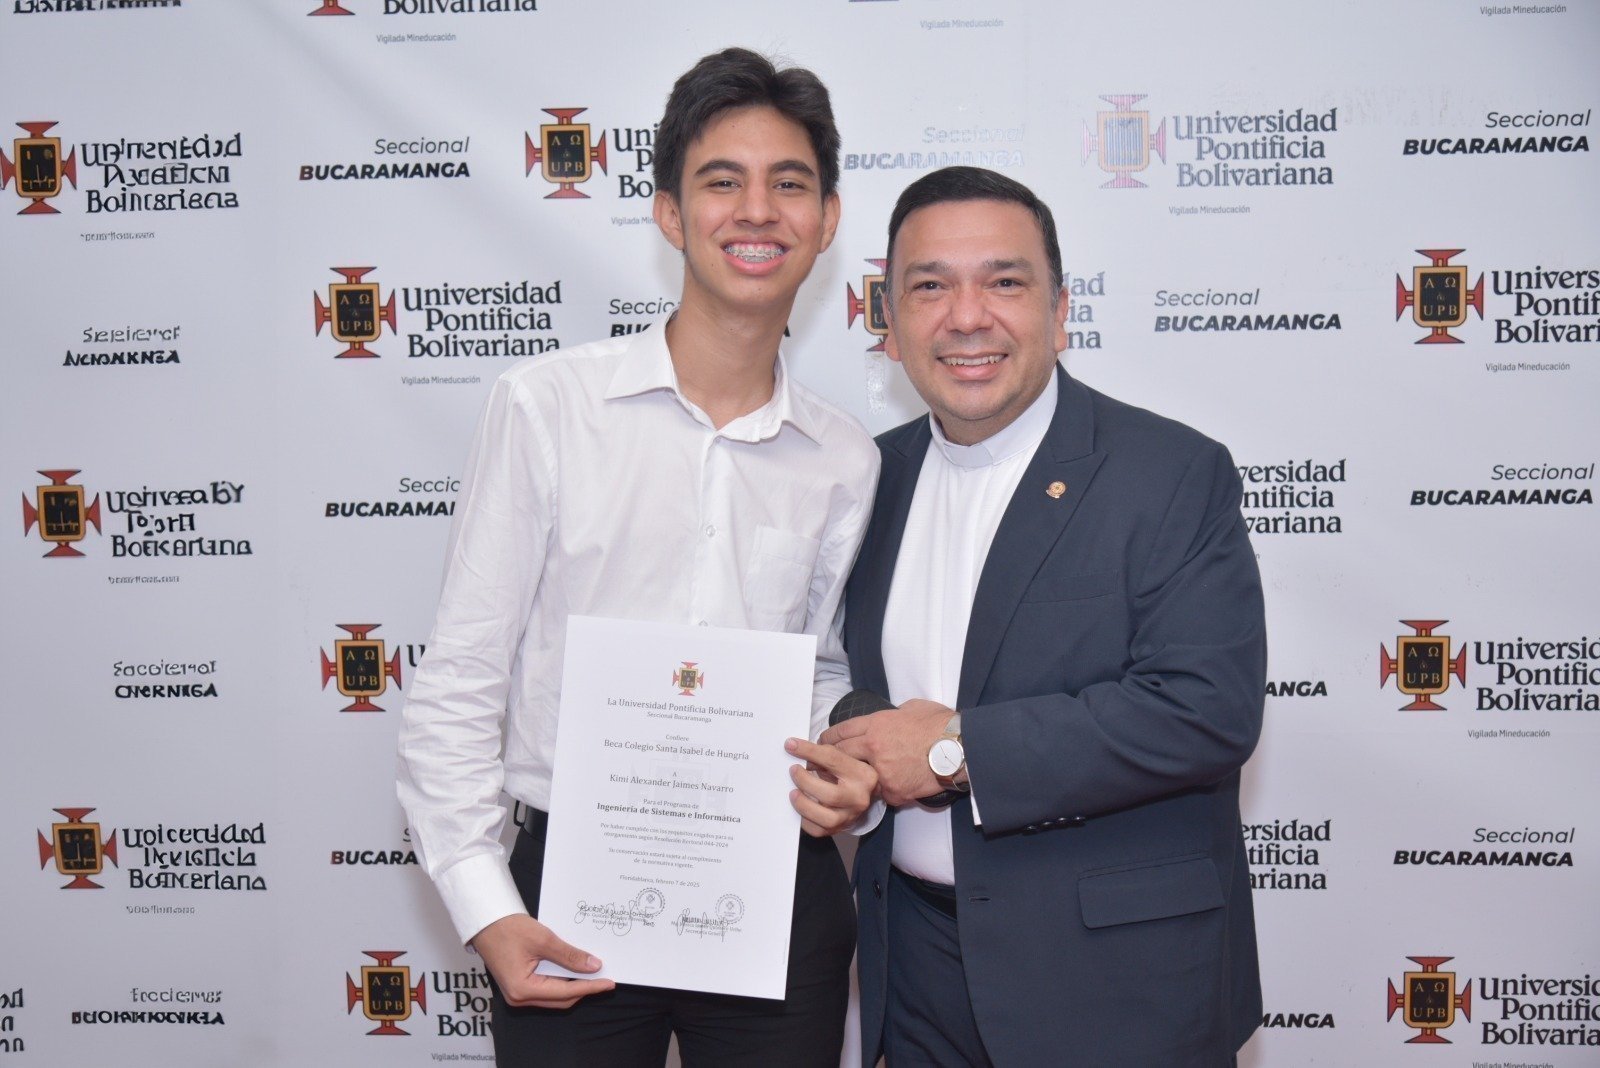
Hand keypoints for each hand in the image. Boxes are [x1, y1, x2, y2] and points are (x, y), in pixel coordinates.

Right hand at [470, 913, 614, 1008]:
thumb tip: (593, 966)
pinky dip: (561, 981)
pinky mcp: (518, 986)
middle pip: (560, 1000)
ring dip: (573, 986)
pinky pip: (545, 989)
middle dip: (583, 989)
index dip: (590, 987)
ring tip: (592, 973)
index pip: (566, 992)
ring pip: (554, 996)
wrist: (485, 921)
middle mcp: (519, 997)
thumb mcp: (543, 940)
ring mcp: (517, 994)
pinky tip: (573, 970)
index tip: (609, 982)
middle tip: (604, 978)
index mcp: (522, 989)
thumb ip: (569, 956)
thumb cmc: (507, 928)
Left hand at [786, 737, 877, 835]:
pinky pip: (819, 830)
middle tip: (793, 770)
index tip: (791, 745)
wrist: (861, 795)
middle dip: (806, 782)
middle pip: (831, 794)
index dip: (809, 751)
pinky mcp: (840, 828)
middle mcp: (860, 797)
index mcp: (864, 774)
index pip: (834, 760)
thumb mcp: (842, 759)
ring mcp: (851, 816)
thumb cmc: (847, 774)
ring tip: (793, 793)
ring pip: (827, 818)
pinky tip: (799, 807)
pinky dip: (804, 820)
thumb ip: (824, 755)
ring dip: (804, 805)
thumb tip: (795, 749)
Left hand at [819, 698, 954, 806]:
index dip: (828, 737)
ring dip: (851, 780)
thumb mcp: (912, 708)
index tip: (821, 742)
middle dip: (827, 760)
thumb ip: (894, 715)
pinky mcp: (894, 791)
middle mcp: (873, 748)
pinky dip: (884, 791)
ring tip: (846, 782)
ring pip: (857, 778)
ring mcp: (882, 772)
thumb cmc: (940, 725)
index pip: (841, 731)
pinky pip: (883, 793)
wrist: (959, 748)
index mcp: (876, 725)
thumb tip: (890, 718)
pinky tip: (886, 790)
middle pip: (840, 755)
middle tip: (818, 765)